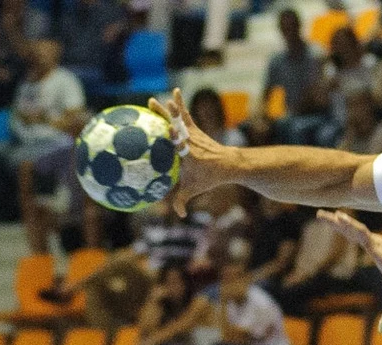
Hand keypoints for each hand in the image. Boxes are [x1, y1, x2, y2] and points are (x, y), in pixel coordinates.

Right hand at [150, 89, 229, 210]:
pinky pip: (185, 115)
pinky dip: (180, 104)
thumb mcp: (195, 189)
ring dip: (166, 109)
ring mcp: (193, 134)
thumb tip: (178, 215)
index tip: (168, 132)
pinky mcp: (194, 129)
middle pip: (176, 127)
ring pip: (178, 119)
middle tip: (151, 107)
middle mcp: (190, 142)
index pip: (181, 146)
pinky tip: (175, 92)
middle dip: (165, 117)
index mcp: (189, 155)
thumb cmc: (210, 178)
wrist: (229, 164)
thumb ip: (183, 201)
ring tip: (152, 100)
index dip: (175, 139)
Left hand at [319, 210, 381, 295]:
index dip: (343, 228)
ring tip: (322, 214)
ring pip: (353, 228)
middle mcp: (374, 241)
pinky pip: (361, 232)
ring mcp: (375, 242)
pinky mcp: (376, 245)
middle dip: (334, 221)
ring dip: (337, 221)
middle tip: (319, 213)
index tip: (331, 221)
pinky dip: (350, 224)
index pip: (355, 235)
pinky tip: (339, 217)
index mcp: (375, 247)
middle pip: (350, 229)